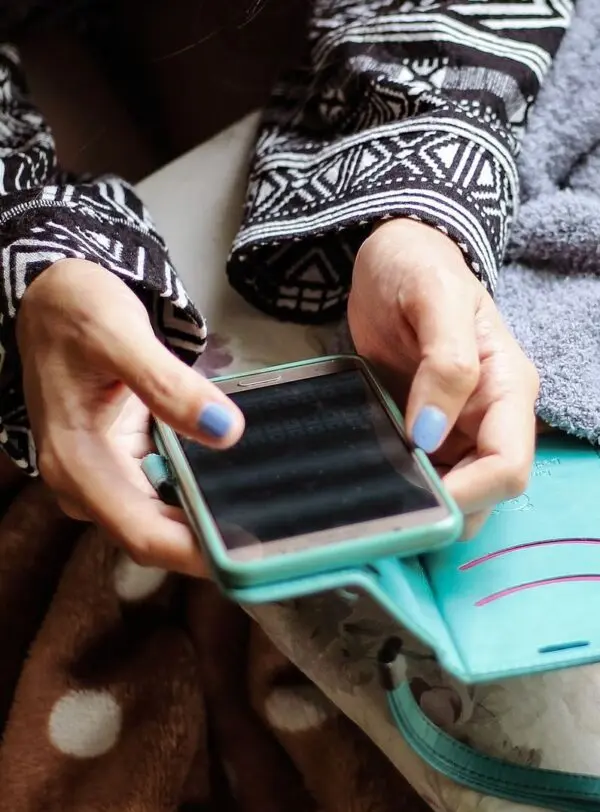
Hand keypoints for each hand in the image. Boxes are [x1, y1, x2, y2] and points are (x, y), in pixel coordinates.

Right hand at [17, 259, 244, 574]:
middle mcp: (88, 484)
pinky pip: (169, 492)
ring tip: (273, 515)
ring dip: (213, 518)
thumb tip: (227, 432)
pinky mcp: (124, 465)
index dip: (199, 552)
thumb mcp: (120, 337)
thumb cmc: (77, 312)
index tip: (255, 556)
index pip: (145, 533)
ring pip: (167, 518)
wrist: (52, 300)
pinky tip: (241, 482)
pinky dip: (203, 491)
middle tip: (281, 537)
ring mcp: (106, 478)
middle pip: (159, 535)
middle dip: (214, 540)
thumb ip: (169, 386)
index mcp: (77, 465)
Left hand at [348, 219, 538, 536]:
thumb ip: (445, 363)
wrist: (391, 260)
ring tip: (375, 497)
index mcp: (506, 388)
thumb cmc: (417, 266)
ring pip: (455, 495)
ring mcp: (457, 428)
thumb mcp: (433, 299)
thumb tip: (430, 434)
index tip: (415, 491)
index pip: (508, 466)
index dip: (468, 492)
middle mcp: (489, 417)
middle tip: (388, 506)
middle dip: (445, 510)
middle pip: (484, 494)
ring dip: (422, 506)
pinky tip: (371, 483)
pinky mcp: (425, 432)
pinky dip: (401, 489)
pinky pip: (422, 476)